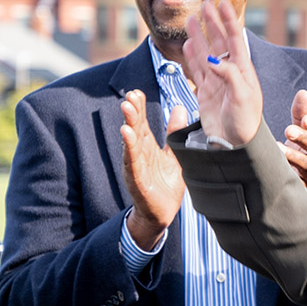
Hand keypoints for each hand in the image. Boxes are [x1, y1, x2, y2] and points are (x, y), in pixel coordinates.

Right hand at [121, 90, 190, 249]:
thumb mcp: (174, 155)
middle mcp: (140, 154)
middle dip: (133, 112)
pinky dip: (129, 147)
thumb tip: (180, 108)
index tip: (137, 92)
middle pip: (136, 129)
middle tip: (130, 95)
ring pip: (131, 142)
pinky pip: (132, 161)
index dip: (139, 108)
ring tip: (127, 108)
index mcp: (148, 147)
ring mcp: (136, 166)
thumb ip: (174, 133)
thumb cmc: (166, 185)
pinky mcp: (137, 179)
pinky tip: (126, 134)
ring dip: (129, 124)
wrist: (163, 213)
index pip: (143, 123)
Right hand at [182, 0, 263, 146]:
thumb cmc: (246, 123)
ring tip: (192, 20)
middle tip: (205, 4)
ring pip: (206, 54)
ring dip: (199, 37)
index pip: (236, 40)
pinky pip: (198, 71)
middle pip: (220, 43)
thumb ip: (229, 76)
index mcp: (244, 72)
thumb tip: (213, 58)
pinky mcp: (207, 95)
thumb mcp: (243, 98)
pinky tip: (188, 45)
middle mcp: (231, 75)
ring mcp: (218, 84)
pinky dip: (192, 58)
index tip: (223, 4)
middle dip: (213, 24)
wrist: (237, 146)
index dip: (229, 22)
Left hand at [283, 89, 306, 206]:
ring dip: (294, 155)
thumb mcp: (301, 131)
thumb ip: (302, 114)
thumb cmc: (300, 151)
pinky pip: (299, 179)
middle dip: (305, 138)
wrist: (300, 182)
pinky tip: (277, 162)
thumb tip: (303, 92)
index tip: (305, 120)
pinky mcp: (303, 186)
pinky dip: (289, 170)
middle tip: (288, 130)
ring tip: (279, 147)